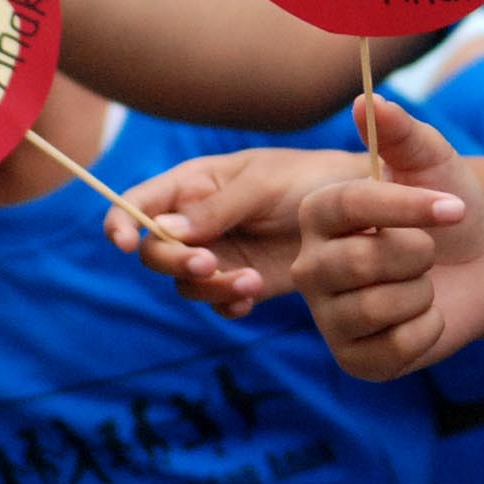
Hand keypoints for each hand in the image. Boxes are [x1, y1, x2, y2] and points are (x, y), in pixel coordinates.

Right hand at [100, 144, 354, 317]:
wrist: (363, 210)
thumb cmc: (311, 179)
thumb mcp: (264, 183)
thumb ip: (216, 207)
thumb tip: (165, 230)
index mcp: (194, 184)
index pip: (138, 202)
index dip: (120, 221)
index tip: (124, 241)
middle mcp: (198, 221)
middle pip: (155, 251)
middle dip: (176, 261)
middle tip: (212, 263)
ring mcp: (220, 253)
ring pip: (185, 283)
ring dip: (209, 287)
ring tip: (250, 282)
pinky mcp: (243, 280)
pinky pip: (216, 303)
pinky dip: (228, 304)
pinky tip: (254, 296)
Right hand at [290, 98, 483, 379]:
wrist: (483, 264)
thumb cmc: (450, 208)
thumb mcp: (435, 163)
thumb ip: (403, 133)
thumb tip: (368, 100)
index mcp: (320, 212)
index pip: (348, 205)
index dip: (406, 207)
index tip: (455, 206)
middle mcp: (311, 265)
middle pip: (359, 262)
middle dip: (417, 253)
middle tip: (429, 251)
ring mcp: (329, 316)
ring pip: (377, 307)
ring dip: (423, 292)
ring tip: (421, 284)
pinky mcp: (355, 358)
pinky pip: (395, 348)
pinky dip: (430, 330)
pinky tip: (425, 318)